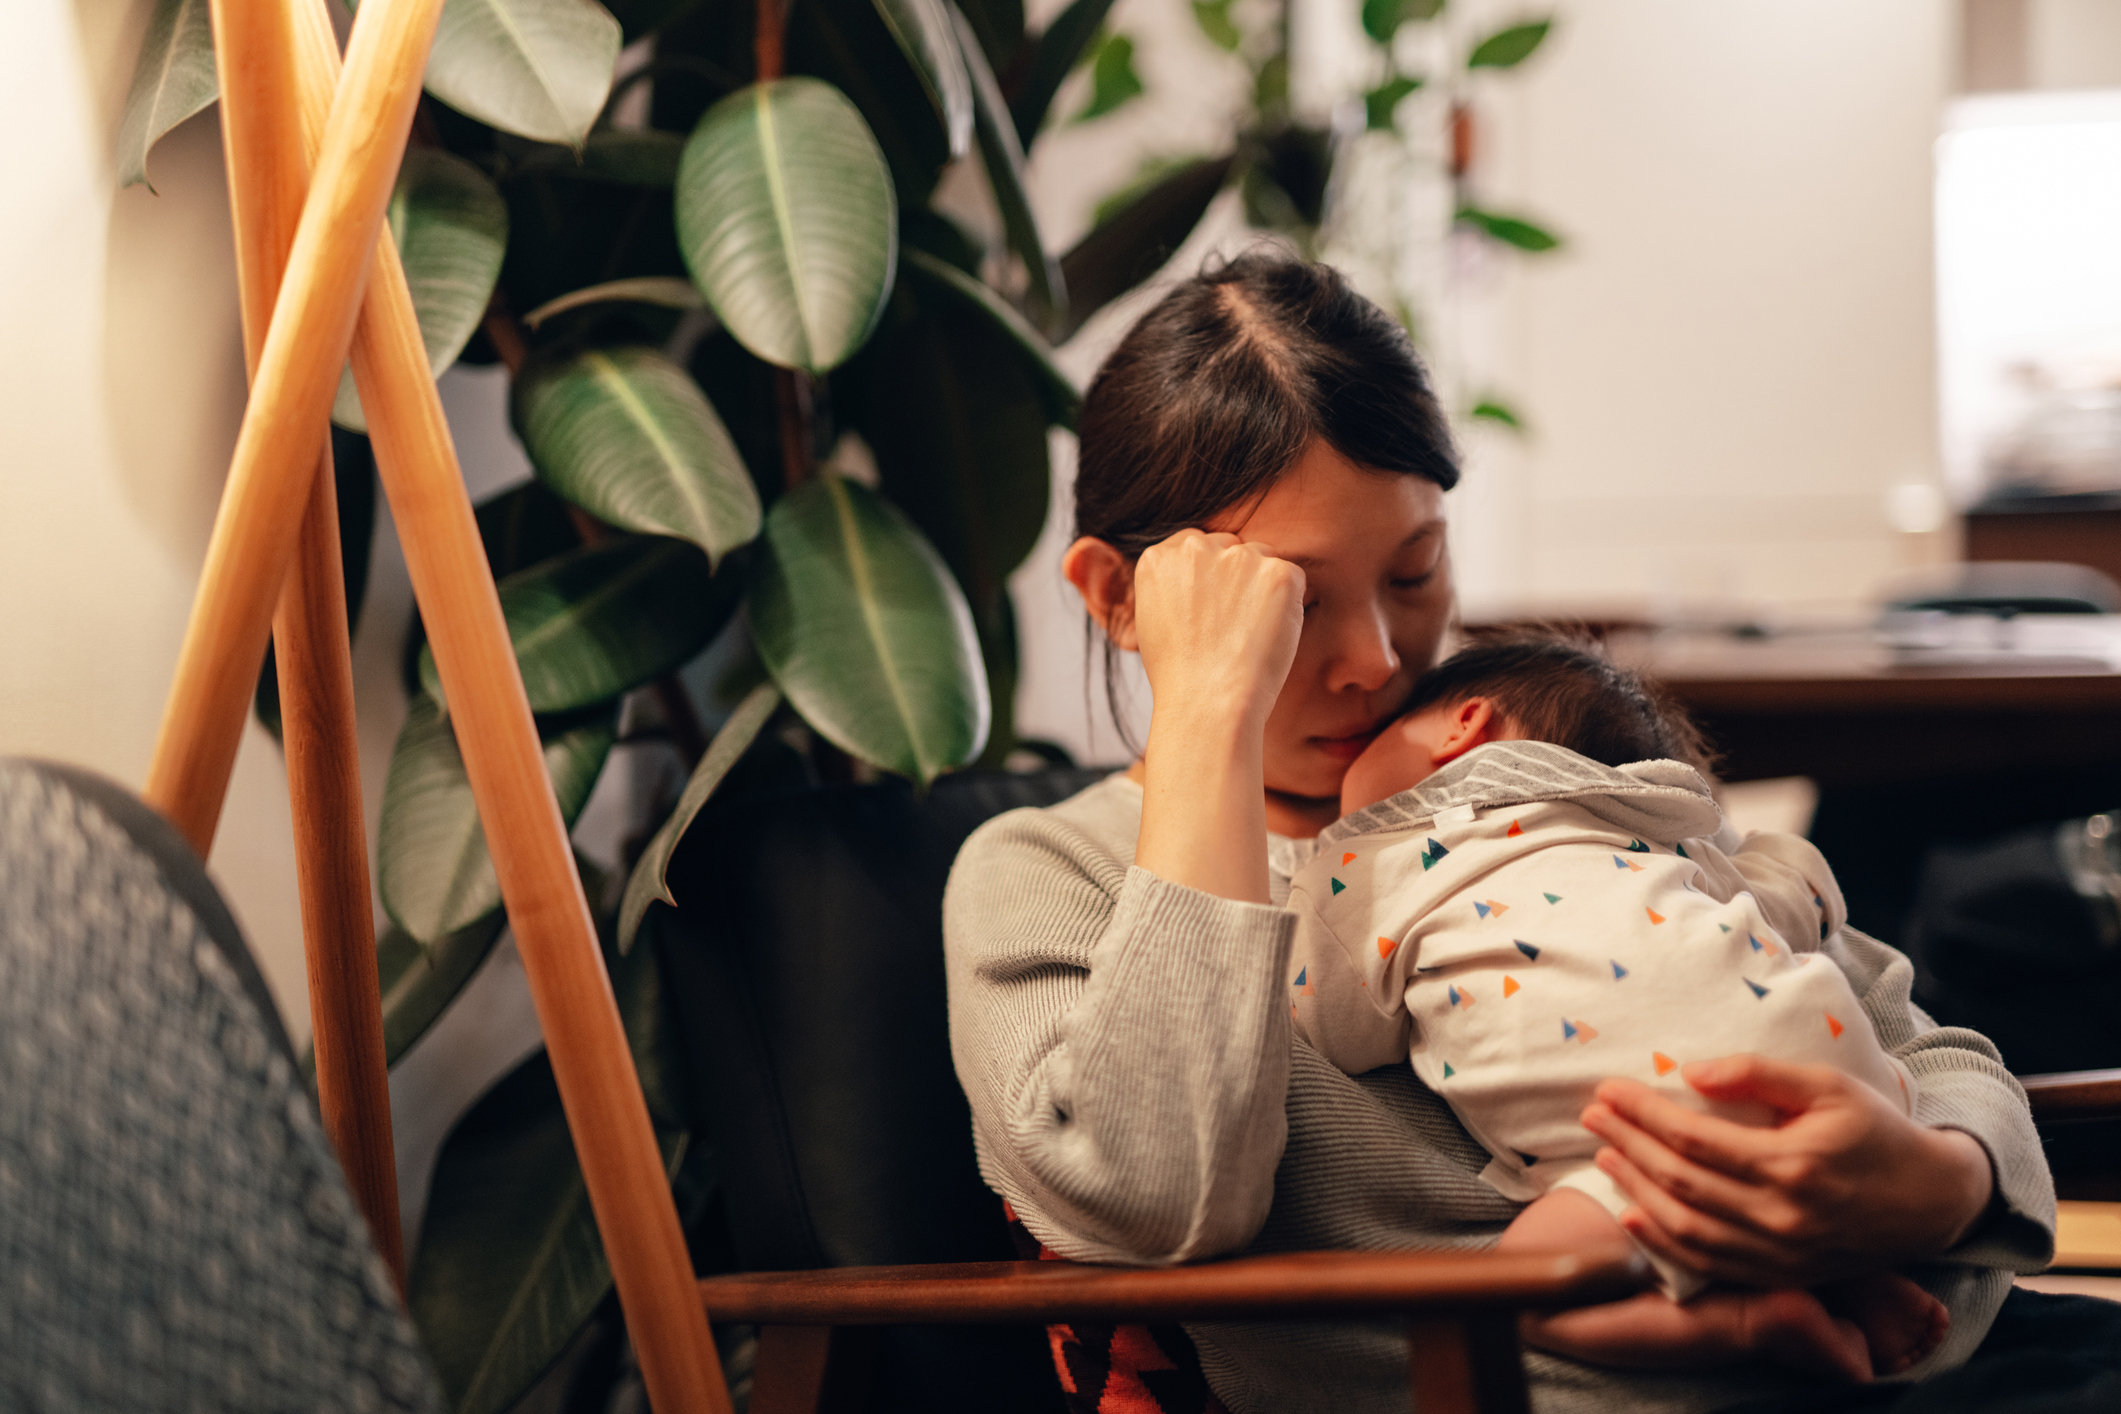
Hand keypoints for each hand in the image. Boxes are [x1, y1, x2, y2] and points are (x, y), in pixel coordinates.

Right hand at [1131, 529, 1305, 734]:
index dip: (1209, 578)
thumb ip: (1172, 588)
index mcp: (1158, 559)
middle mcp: (1194, 548)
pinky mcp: (1278, 572)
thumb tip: (1194, 582)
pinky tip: (1267, 635)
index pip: (1194, 547)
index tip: (1212, 608)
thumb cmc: (1180, 676)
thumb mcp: (1152, 623)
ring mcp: (1238, 557)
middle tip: (1233, 626)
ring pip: (1262, 560)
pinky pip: (1291, 579)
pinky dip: (1287, 604)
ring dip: (1262, 588)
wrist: (1208, 702)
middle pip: (1229, 548)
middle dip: (1236, 578)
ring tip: (1248, 635)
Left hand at [1580, 1055, 1995, 1287]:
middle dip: (1628, 1144)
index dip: (1643, 1113)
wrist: (1930, 1201)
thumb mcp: (1828, 1086)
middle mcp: (1782, 1216)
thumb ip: (1759, 1074)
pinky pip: (1710, 1264)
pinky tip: (1633, 1214)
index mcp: (1792, 1164)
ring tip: (1604, 1156)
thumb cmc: (1875, 1132)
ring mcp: (1780, 1253)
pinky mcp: (1782, 1274)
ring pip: (1687, 1227)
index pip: (1694, 1139)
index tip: (1609, 1090)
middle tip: (1592, 1116)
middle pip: (1681, 1180)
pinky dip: (1665, 1242)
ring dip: (1636, 1190)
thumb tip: (1691, 1073)